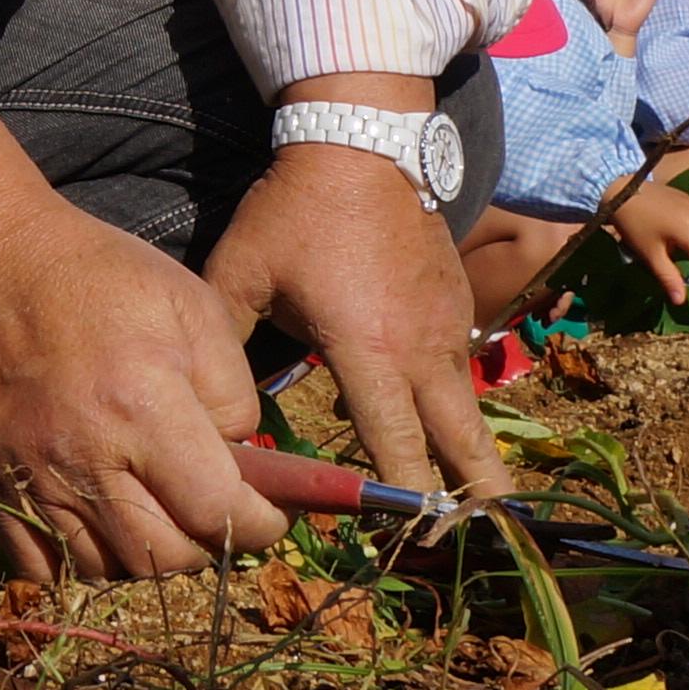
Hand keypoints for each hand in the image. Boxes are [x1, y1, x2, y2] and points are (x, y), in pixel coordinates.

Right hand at [0, 198, 289, 582]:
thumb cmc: (102, 279)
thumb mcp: (194, 308)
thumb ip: (233, 392)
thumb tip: (243, 460)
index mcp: (144, 405)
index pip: (218, 511)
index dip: (260, 525)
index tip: (270, 513)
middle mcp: (86, 455)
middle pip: (164, 557)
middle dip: (206, 544)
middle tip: (212, 508)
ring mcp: (33, 476)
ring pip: (107, 570)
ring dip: (146, 555)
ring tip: (159, 514)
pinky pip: (41, 567)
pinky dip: (81, 563)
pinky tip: (102, 527)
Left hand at [203, 128, 512, 511]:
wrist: (362, 141)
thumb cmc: (296, 210)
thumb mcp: (243, 273)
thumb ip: (226, 340)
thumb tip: (206, 404)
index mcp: (367, 351)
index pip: (394, 449)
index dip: (397, 502)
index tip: (399, 543)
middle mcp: (421, 352)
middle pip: (461, 449)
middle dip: (468, 505)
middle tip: (468, 548)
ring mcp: (450, 328)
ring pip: (473, 417)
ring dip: (474, 464)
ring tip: (482, 517)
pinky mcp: (461, 305)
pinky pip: (466, 373)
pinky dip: (463, 412)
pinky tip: (455, 440)